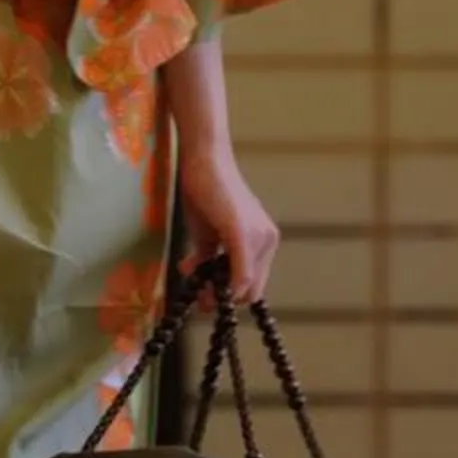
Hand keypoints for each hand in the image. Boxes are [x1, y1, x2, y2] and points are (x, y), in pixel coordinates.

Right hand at [178, 145, 280, 303]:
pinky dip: (223, 284)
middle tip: (196, 294)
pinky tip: (196, 272)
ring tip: (189, 273)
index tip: (202, 295)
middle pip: (251, 292)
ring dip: (214, 290)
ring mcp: (259, 238)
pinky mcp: (243, 234)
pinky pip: (241, 274)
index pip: (252, 285)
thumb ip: (208, 260)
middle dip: (221, 298)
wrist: (204, 158)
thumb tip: (201, 288)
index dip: (228, 296)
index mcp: (263, 242)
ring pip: (245, 287)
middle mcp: (268, 241)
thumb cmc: (205, 191)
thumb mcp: (208, 235)